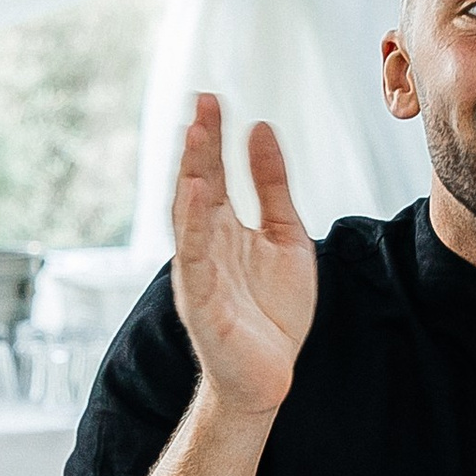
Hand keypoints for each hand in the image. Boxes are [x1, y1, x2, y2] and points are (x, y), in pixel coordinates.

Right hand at [171, 94, 316, 419]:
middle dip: (198, 146)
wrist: (269, 376)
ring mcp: (200, 272)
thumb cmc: (271, 311)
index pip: (214, 172)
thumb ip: (272, 186)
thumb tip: (260, 128)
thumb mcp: (285, 236)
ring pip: (190, 216)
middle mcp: (205, 244)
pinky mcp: (202, 302)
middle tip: (201, 104)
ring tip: (196, 136)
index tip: (212, 99)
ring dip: (191, 175)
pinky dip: (193, 227)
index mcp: (223, 228)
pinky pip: (194, 259)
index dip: (212, 136)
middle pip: (197, 186)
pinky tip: (197, 195)